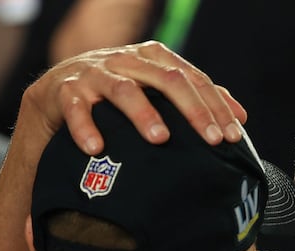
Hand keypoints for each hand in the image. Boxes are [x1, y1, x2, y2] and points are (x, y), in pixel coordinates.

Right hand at [16, 40, 247, 157]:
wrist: (55, 97)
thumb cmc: (115, 98)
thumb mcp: (155, 93)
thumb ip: (194, 99)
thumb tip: (240, 116)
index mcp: (153, 59)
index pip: (193, 79)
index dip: (215, 106)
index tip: (232, 135)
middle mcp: (126, 60)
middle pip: (167, 79)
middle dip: (193, 110)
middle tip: (210, 139)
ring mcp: (94, 74)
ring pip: (123, 89)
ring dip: (143, 113)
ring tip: (160, 138)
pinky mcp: (64, 90)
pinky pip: (76, 108)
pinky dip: (85, 128)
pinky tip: (97, 148)